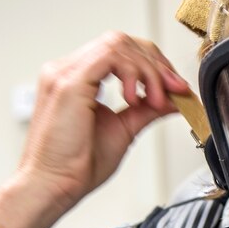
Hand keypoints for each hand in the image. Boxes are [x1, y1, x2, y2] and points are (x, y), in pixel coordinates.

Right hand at [0, 32, 189, 227]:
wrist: (53, 186)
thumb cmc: (76, 166)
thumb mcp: (124, 129)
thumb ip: (147, 109)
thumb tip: (174, 98)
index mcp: (77, 78)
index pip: (120, 51)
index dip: (152, 64)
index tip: (175, 88)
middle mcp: (67, 70)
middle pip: (121, 42)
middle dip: (155, 63)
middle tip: (174, 89)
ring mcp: (64, 73)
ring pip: (118, 45)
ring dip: (148, 70)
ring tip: (156, 100)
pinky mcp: (68, 82)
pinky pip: (110, 56)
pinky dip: (132, 73)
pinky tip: (136, 97)